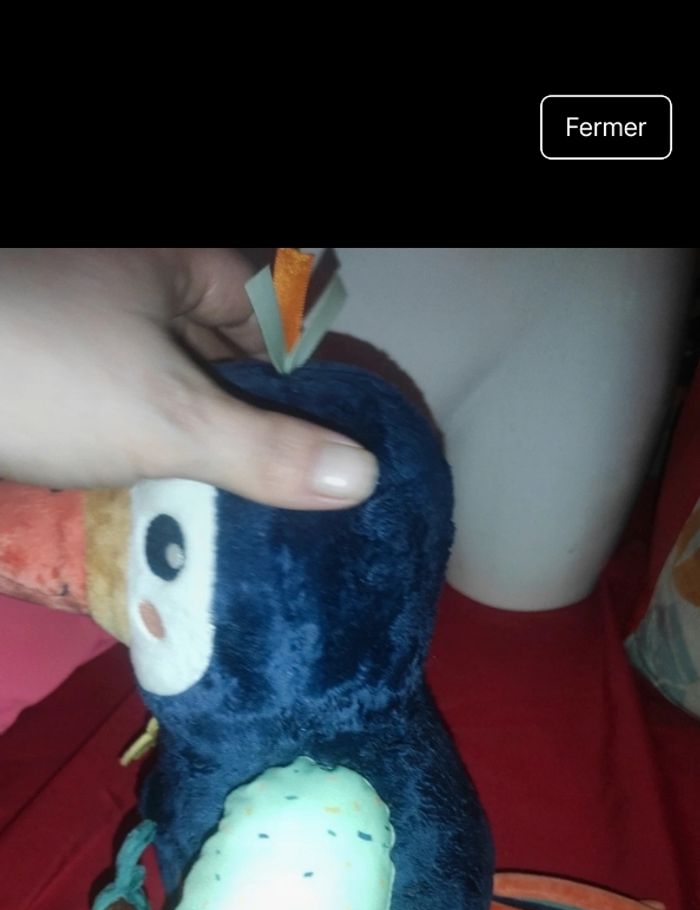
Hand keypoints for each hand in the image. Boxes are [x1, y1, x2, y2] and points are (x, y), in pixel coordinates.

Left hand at [0, 248, 377, 506]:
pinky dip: (143, 450)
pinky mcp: (45, 373)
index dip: (315, 368)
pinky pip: (117, 407)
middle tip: (301, 497)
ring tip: (244, 516)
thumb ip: (266, 450)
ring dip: (200, 442)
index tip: (339, 442)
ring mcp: (84, 327)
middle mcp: (134, 283)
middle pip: (223, 346)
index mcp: (179, 266)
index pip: (277, 302)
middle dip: (260, 417)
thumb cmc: (42, 373)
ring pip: (168, 382)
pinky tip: (159, 502)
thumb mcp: (167, 416)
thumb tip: (366, 477)